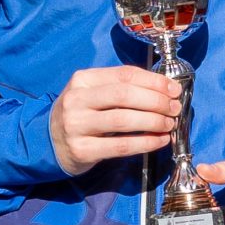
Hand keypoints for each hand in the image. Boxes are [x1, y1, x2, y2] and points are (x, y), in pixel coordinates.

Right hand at [51, 65, 177, 174]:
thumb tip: (162, 89)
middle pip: (124, 95)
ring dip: (153, 121)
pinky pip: (120, 146)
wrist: (49, 142)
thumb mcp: (93, 94)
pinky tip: (159, 141)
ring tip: (169, 124)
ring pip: (123, 120)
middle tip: (175, 108)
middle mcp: (77, 99)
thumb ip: (120, 88)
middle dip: (156, 100)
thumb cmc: (81, 115)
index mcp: (83, 79)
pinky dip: (145, 143)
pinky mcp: (82, 149)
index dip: (153, 81)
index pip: (124, 75)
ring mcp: (77, 125)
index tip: (173, 89)